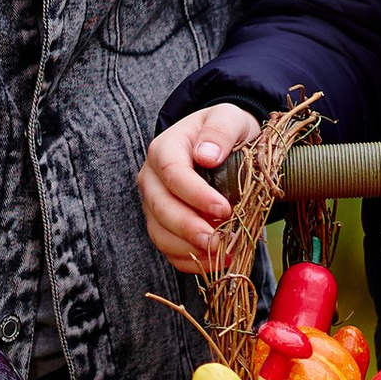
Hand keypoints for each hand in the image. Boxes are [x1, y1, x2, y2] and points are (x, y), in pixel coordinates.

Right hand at [140, 102, 262, 265]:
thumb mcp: (228, 118)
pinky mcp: (163, 226)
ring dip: (190, 249)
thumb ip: (220, 131)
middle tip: (219, 241)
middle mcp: (152, 179)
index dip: (196, 195)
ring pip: (160, 234)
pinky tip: (216, 261)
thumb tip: (206, 156)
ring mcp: (154, 205)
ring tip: (222, 253)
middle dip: (189, 228)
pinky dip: (191, 261)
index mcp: (164, 149)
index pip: (172, 174)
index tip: (224, 209)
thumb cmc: (224, 131)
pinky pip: (169, 250)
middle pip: (160, 208)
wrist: (221, 146)